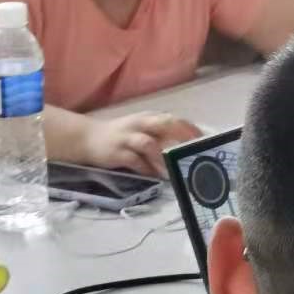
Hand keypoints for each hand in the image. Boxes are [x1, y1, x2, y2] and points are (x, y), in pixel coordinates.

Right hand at [82, 112, 201, 176]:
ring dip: (163, 156)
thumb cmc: (123, 136)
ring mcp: (127, 138)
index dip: (190, 129)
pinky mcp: (116, 153)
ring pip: (148, 143)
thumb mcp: (143, 129)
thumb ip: (162, 135)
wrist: (88, 138)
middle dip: (181, 136)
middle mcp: (140, 124)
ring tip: (175, 168)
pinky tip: (155, 176)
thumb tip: (188, 146)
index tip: (205, 140)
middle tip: (194, 151)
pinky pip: (133, 160)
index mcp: (150, 117)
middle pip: (164, 125)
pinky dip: (145, 168)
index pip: (174, 119)